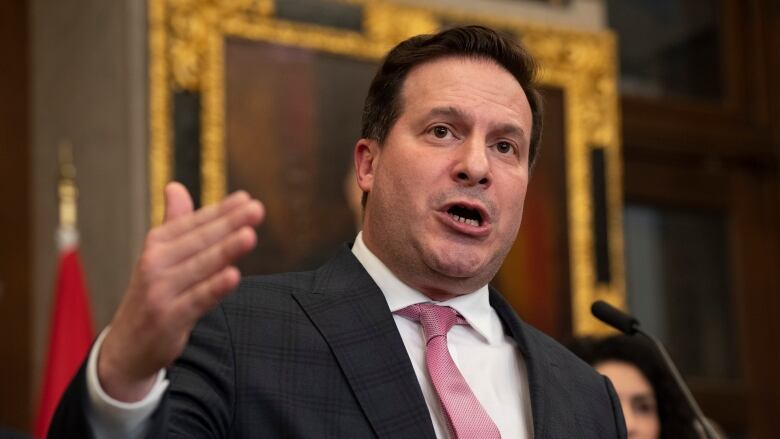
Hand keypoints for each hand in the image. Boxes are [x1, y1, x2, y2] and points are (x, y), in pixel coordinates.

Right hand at [98, 182, 263, 401]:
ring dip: (226, 250)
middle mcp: (155, 264)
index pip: (194, 223)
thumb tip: (175, 186)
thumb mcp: (158, 257)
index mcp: (156, 245)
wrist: (125, 347)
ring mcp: (161, 291)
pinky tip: (233, 275)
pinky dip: (215, 288)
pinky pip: (197, 300)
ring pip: (201, 267)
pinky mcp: (169, 318)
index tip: (247, 198)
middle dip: (230, 223)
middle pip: (200, 240)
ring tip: (249, 235)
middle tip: (256, 209)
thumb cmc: (152, 294)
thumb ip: (173, 223)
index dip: (221, 211)